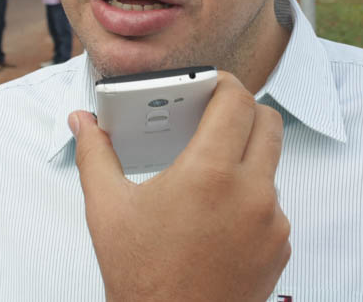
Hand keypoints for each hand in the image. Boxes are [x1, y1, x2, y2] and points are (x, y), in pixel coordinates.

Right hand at [70, 72, 290, 301]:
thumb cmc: (140, 278)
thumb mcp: (107, 211)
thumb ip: (95, 155)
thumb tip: (82, 121)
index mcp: (209, 173)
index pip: (238, 101)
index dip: (224, 83)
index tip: (209, 85)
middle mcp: (251, 193)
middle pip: (267, 123)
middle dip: (242, 113)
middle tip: (211, 120)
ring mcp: (272, 222)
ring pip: (270, 165)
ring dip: (245, 158)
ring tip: (206, 176)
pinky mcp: (280, 246)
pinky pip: (273, 204)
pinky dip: (250, 199)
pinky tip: (216, 216)